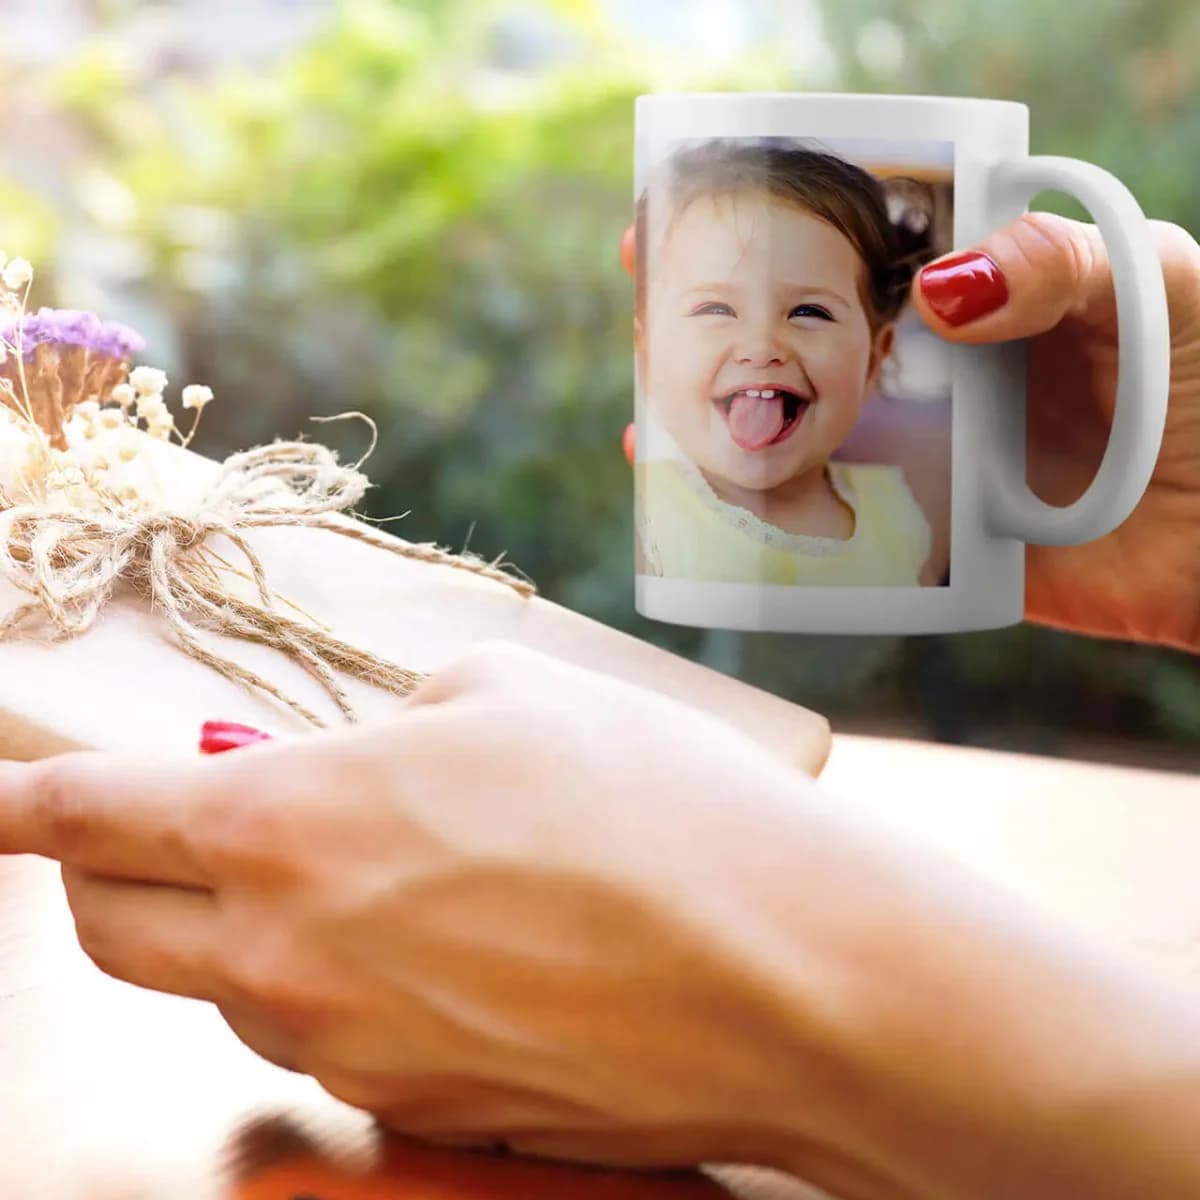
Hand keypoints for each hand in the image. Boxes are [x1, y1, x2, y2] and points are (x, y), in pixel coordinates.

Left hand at [5, 639, 1199, 1197]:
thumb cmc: (652, 803)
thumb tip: (313, 755)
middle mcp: (287, 953)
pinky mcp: (417, 1114)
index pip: (88, 814)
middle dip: (104, 875)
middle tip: (163, 823)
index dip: (20, 798)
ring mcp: (347, 1051)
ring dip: (236, 929)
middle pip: (117, 931)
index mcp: (290, 823)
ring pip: (224, 991)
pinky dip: (331, 984)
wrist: (782, 970)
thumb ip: (385, 720)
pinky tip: (438, 942)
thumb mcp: (510, 699)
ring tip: (348, 870)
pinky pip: (326, 1040)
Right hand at [621, 217, 1199, 651]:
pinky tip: (714, 516)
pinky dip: (775, 526)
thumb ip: (1052, 265)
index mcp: (988, 296)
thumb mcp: (1151, 286)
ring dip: (723, 425)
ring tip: (650, 419)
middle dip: (720, 321)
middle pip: (811, 339)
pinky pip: (843, 534)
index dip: (781, 221)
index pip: (863, 244)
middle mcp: (945, 374)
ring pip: (807, 435)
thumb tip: (933, 290)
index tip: (700, 203)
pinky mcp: (937, 546)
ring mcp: (933, 458)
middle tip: (643, 305)